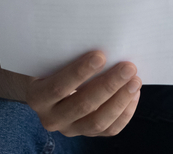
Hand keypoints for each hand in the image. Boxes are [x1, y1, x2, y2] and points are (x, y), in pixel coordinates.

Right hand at [25, 52, 141, 137]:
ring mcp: (70, 129)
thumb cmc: (52, 64)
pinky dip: (124, 113)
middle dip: (109, 85)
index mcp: (37, 97)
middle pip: (82, 105)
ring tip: (135, 81)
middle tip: (128, 67)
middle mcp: (51, 118)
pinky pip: (109, 130)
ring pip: (98, 122)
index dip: (79, 72)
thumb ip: (65, 53)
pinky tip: (133, 94)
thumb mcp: (49, 58)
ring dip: (120, 100)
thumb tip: (98, 37)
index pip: (58, 87)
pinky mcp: (86, 134)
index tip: (100, 55)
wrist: (47, 86)